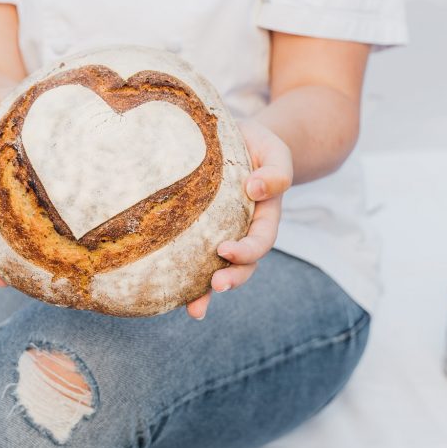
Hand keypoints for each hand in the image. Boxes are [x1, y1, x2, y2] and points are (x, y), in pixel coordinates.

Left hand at [185, 119, 292, 320]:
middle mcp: (245, 230)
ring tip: (195, 308)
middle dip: (232, 278)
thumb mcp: (276, 152)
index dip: (246, 250)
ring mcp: (224, 233)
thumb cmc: (260, 146)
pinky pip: (195, 256)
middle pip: (243, 264)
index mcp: (265, 215)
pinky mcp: (202, 231)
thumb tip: (254, 188)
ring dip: (208, 291)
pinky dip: (185, 278)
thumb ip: (276, 171)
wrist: (242, 139)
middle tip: (216, 285)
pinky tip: (170, 294)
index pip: (260, 239)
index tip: (225, 250)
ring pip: (219, 268)